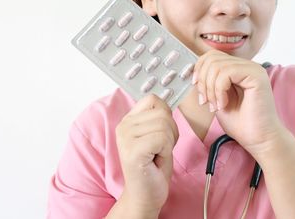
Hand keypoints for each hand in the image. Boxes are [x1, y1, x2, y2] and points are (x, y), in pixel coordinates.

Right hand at [115, 94, 178, 215]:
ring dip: (169, 142)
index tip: (162, 134)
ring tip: (158, 154)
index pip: (153, 99)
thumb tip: (167, 101)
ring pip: (164, 125)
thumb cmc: (153, 167)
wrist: (146, 195)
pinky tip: (156, 160)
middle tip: (161, 149)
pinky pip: (163, 138)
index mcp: (128, 120)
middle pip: (162, 112)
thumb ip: (158, 117)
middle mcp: (123, 126)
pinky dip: (166, 150)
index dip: (166, 115)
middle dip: (171, 131)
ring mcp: (126, 137)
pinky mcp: (133, 150)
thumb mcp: (157, 135)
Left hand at [193, 50, 283, 156]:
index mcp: (238, 69)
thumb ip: (209, 83)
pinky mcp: (257, 75)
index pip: (212, 56)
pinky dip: (219, 90)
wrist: (259, 140)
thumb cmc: (241, 124)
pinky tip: (223, 104)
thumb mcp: (217, 99)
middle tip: (206, 102)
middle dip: (203, 81)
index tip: (199, 92)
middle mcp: (247, 65)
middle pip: (212, 58)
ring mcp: (253, 68)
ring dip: (210, 88)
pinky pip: (227, 72)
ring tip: (216, 106)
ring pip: (217, 65)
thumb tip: (193, 72)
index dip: (199, 70)